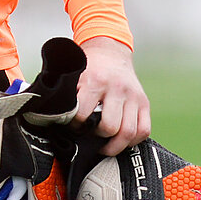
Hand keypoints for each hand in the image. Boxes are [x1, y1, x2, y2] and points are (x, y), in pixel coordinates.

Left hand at [75, 37, 149, 154]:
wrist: (109, 52)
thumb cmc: (88, 67)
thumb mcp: (74, 76)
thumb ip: (68, 96)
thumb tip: (56, 118)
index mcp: (96, 81)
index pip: (84, 115)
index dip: (76, 126)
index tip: (73, 127)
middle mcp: (117, 89)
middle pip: (110, 127)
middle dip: (97, 137)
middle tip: (90, 138)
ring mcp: (133, 96)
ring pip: (129, 132)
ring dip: (115, 145)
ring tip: (104, 147)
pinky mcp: (144, 103)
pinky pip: (144, 130)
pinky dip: (133, 141)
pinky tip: (121, 141)